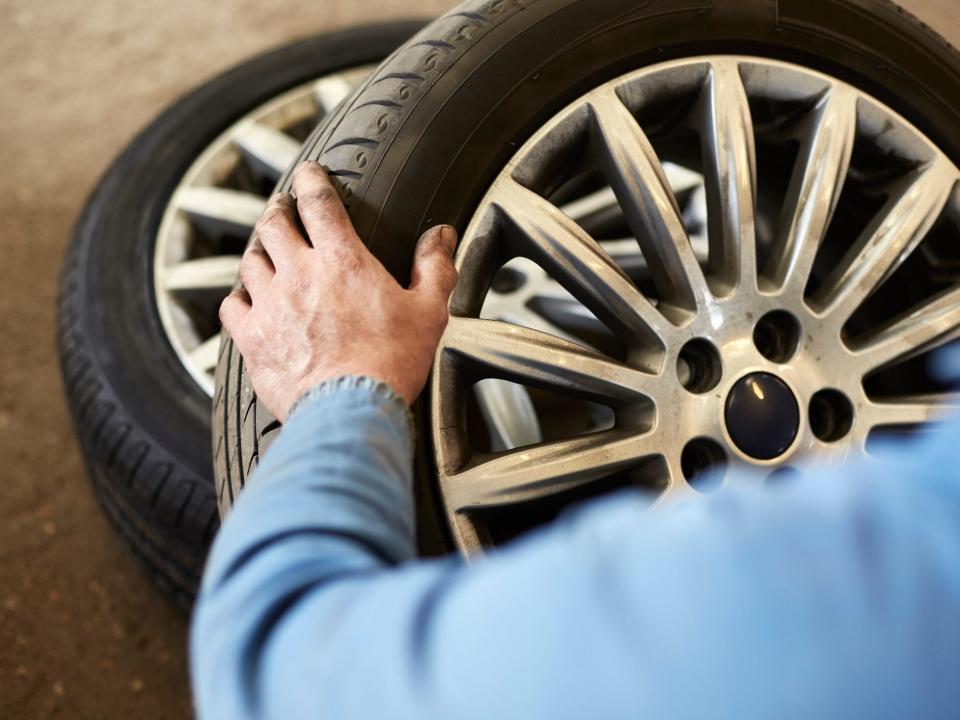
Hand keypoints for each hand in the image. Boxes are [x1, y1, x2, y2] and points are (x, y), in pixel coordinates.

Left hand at [219, 162, 457, 420]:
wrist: (350, 410)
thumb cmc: (391, 363)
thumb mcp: (428, 312)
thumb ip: (434, 267)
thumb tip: (442, 235)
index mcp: (342, 260)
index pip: (318, 201)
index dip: (311, 179)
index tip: (309, 174)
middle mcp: (299, 273)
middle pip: (273, 223)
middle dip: (277, 209)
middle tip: (282, 208)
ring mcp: (269, 305)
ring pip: (250, 260)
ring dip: (258, 250)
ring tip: (266, 250)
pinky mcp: (251, 338)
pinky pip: (231, 306)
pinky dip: (238, 297)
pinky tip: (246, 300)